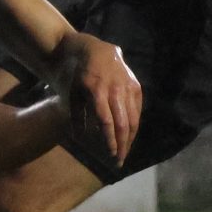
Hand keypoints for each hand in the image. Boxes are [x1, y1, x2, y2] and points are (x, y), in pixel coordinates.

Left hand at [66, 35, 142, 164]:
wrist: (97, 50)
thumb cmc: (81, 75)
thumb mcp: (73, 93)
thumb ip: (77, 115)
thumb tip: (80, 137)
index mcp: (97, 91)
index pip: (106, 120)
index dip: (110, 139)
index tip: (110, 153)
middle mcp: (115, 90)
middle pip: (122, 122)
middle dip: (122, 144)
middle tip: (119, 160)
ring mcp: (128, 87)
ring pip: (133, 118)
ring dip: (130, 138)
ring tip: (125, 152)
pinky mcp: (135, 86)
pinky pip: (137, 109)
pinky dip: (134, 124)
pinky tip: (130, 135)